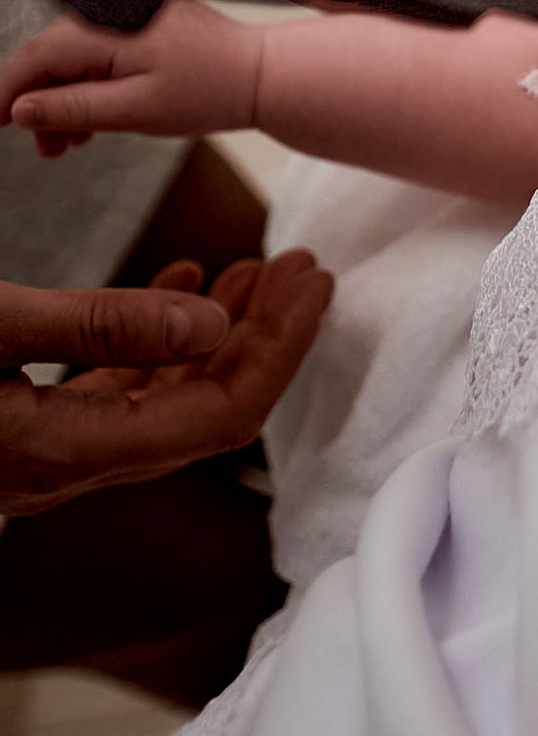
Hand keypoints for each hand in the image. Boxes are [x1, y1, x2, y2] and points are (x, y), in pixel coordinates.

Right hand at [1, 254, 333, 515]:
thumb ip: (98, 327)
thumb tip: (211, 325)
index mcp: (69, 451)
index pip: (223, 415)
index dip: (280, 350)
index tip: (312, 290)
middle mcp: (69, 466)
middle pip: (207, 407)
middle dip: (263, 334)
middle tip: (299, 270)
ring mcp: (48, 455)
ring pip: (166, 399)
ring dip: (215, 334)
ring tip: (251, 274)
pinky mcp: (26, 435)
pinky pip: (118, 395)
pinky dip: (155, 342)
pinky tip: (176, 290)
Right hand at [3, 0, 261, 152]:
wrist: (269, 75)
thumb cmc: (211, 92)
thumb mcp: (136, 110)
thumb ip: (74, 108)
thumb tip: (20, 110)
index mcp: (102, 27)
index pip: (33, 57)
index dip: (7, 92)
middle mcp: (111, 11)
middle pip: (52, 57)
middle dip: (41, 104)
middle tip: (45, 150)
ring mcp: (130, 15)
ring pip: (78, 58)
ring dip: (68, 99)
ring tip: (69, 146)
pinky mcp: (147, 24)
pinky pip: (105, 53)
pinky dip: (94, 86)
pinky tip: (95, 121)